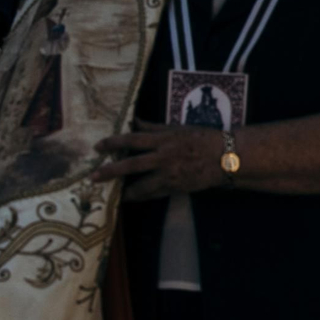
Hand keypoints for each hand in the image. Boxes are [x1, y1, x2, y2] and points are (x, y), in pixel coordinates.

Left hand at [92, 121, 224, 200]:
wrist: (226, 157)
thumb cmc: (203, 138)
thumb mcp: (179, 128)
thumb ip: (154, 127)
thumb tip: (135, 121)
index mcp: (164, 139)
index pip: (132, 140)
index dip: (113, 143)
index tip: (98, 147)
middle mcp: (164, 157)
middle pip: (131, 165)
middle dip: (110, 171)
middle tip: (93, 176)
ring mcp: (170, 174)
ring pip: (141, 185)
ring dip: (125, 190)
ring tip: (114, 193)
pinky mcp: (176, 187)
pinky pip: (154, 194)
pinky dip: (143, 196)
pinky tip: (133, 197)